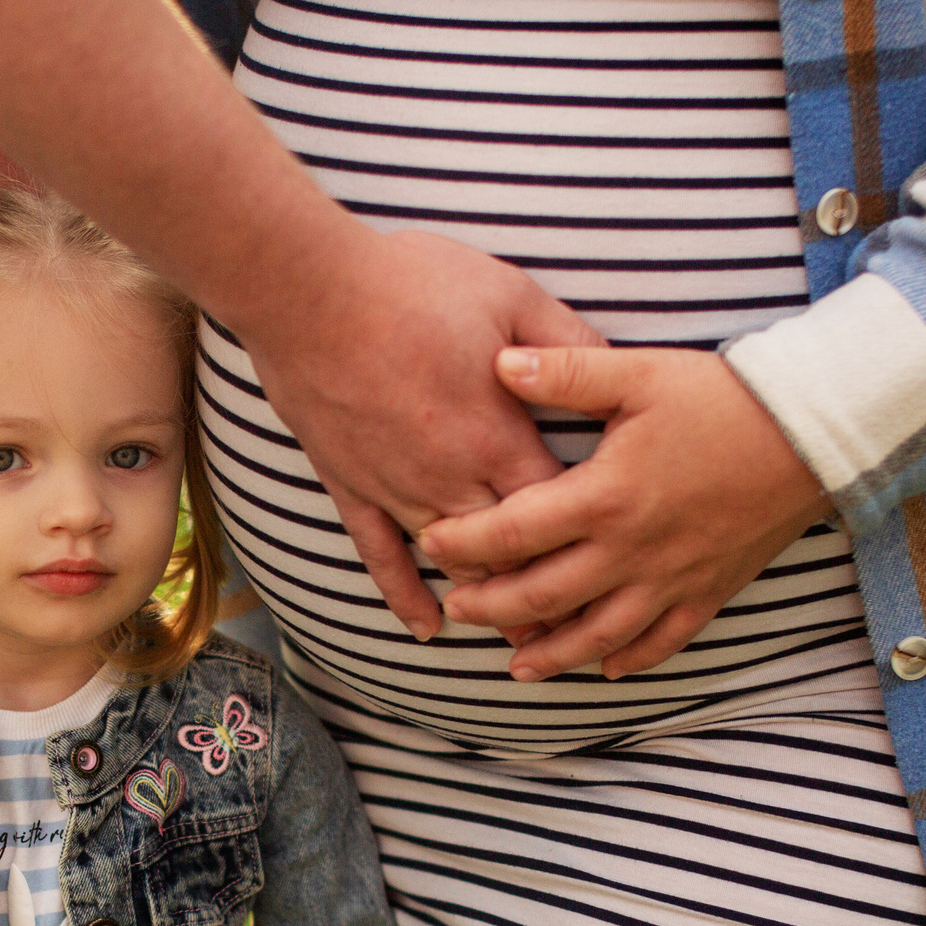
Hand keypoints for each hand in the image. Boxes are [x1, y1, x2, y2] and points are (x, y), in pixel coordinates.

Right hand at [236, 230, 601, 638]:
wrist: (309, 290)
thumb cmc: (410, 284)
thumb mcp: (510, 295)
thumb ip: (565, 341)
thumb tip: (615, 370)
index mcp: (497, 435)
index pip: (558, 508)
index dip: (589, 540)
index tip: (616, 566)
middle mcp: (451, 477)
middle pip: (511, 554)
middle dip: (547, 590)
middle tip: (581, 627)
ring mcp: (397, 487)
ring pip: (452, 563)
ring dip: (488, 602)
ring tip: (523, 640)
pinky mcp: (351, 485)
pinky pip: (379, 555)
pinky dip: (404, 595)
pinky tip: (426, 626)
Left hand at [420, 347, 831, 680]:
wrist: (816, 431)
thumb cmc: (725, 398)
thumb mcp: (640, 374)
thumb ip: (565, 373)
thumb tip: (499, 364)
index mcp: (604, 497)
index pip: (511, 533)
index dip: (463, 543)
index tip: (430, 542)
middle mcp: (631, 550)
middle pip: (540, 597)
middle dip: (490, 608)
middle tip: (457, 607)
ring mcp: (670, 579)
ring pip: (596, 636)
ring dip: (550, 654)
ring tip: (515, 665)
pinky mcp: (709, 592)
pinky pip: (662, 642)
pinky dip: (628, 660)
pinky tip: (602, 668)